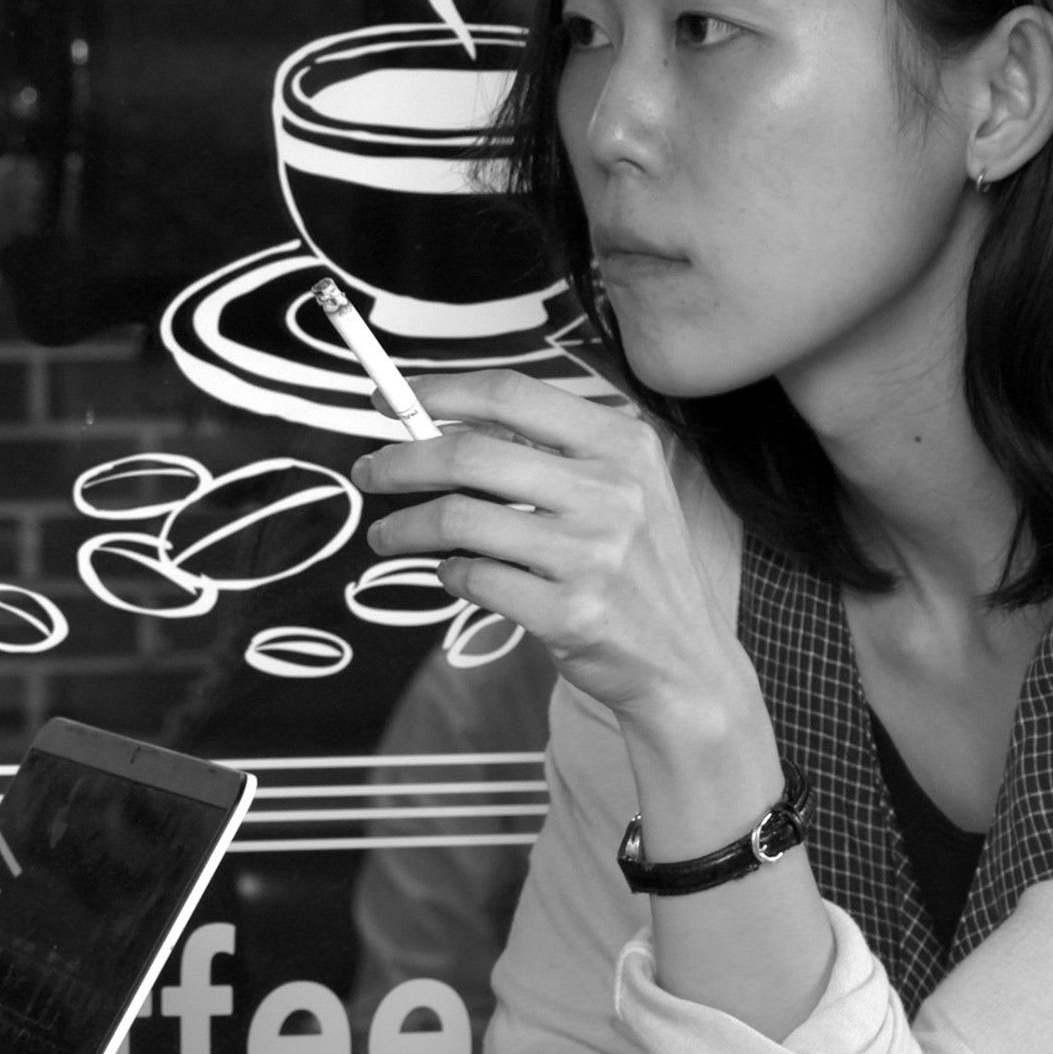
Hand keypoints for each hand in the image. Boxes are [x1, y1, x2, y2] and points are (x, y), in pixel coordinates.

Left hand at [346, 370, 752, 742]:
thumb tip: (438, 425)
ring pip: (458, 517)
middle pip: (470, 453)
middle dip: (400, 461)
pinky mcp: (571, 612)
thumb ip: (544, 453)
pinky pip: (473, 577)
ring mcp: (594, 554)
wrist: (683, 662)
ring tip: (386, 536)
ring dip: (405, 527)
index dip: (439, 390)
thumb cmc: (634, 568)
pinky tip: (450, 572)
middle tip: (369, 472)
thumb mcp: (618, 490)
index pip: (512, 394)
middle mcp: (614, 492)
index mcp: (623, 444)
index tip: (391, 399)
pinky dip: (447, 572)